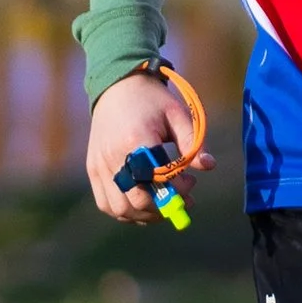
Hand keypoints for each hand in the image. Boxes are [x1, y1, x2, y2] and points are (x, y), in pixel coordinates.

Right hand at [88, 70, 215, 222]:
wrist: (116, 87)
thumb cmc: (152, 101)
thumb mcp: (177, 114)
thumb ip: (193, 143)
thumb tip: (209, 166)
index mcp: (136, 140)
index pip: (158, 181)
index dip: (178, 190)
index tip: (192, 182)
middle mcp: (113, 156)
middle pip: (139, 201)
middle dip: (165, 206)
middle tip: (183, 198)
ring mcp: (99, 165)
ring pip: (121, 209)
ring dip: (146, 215)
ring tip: (164, 203)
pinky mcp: (93, 169)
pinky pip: (106, 204)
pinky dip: (125, 212)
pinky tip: (144, 204)